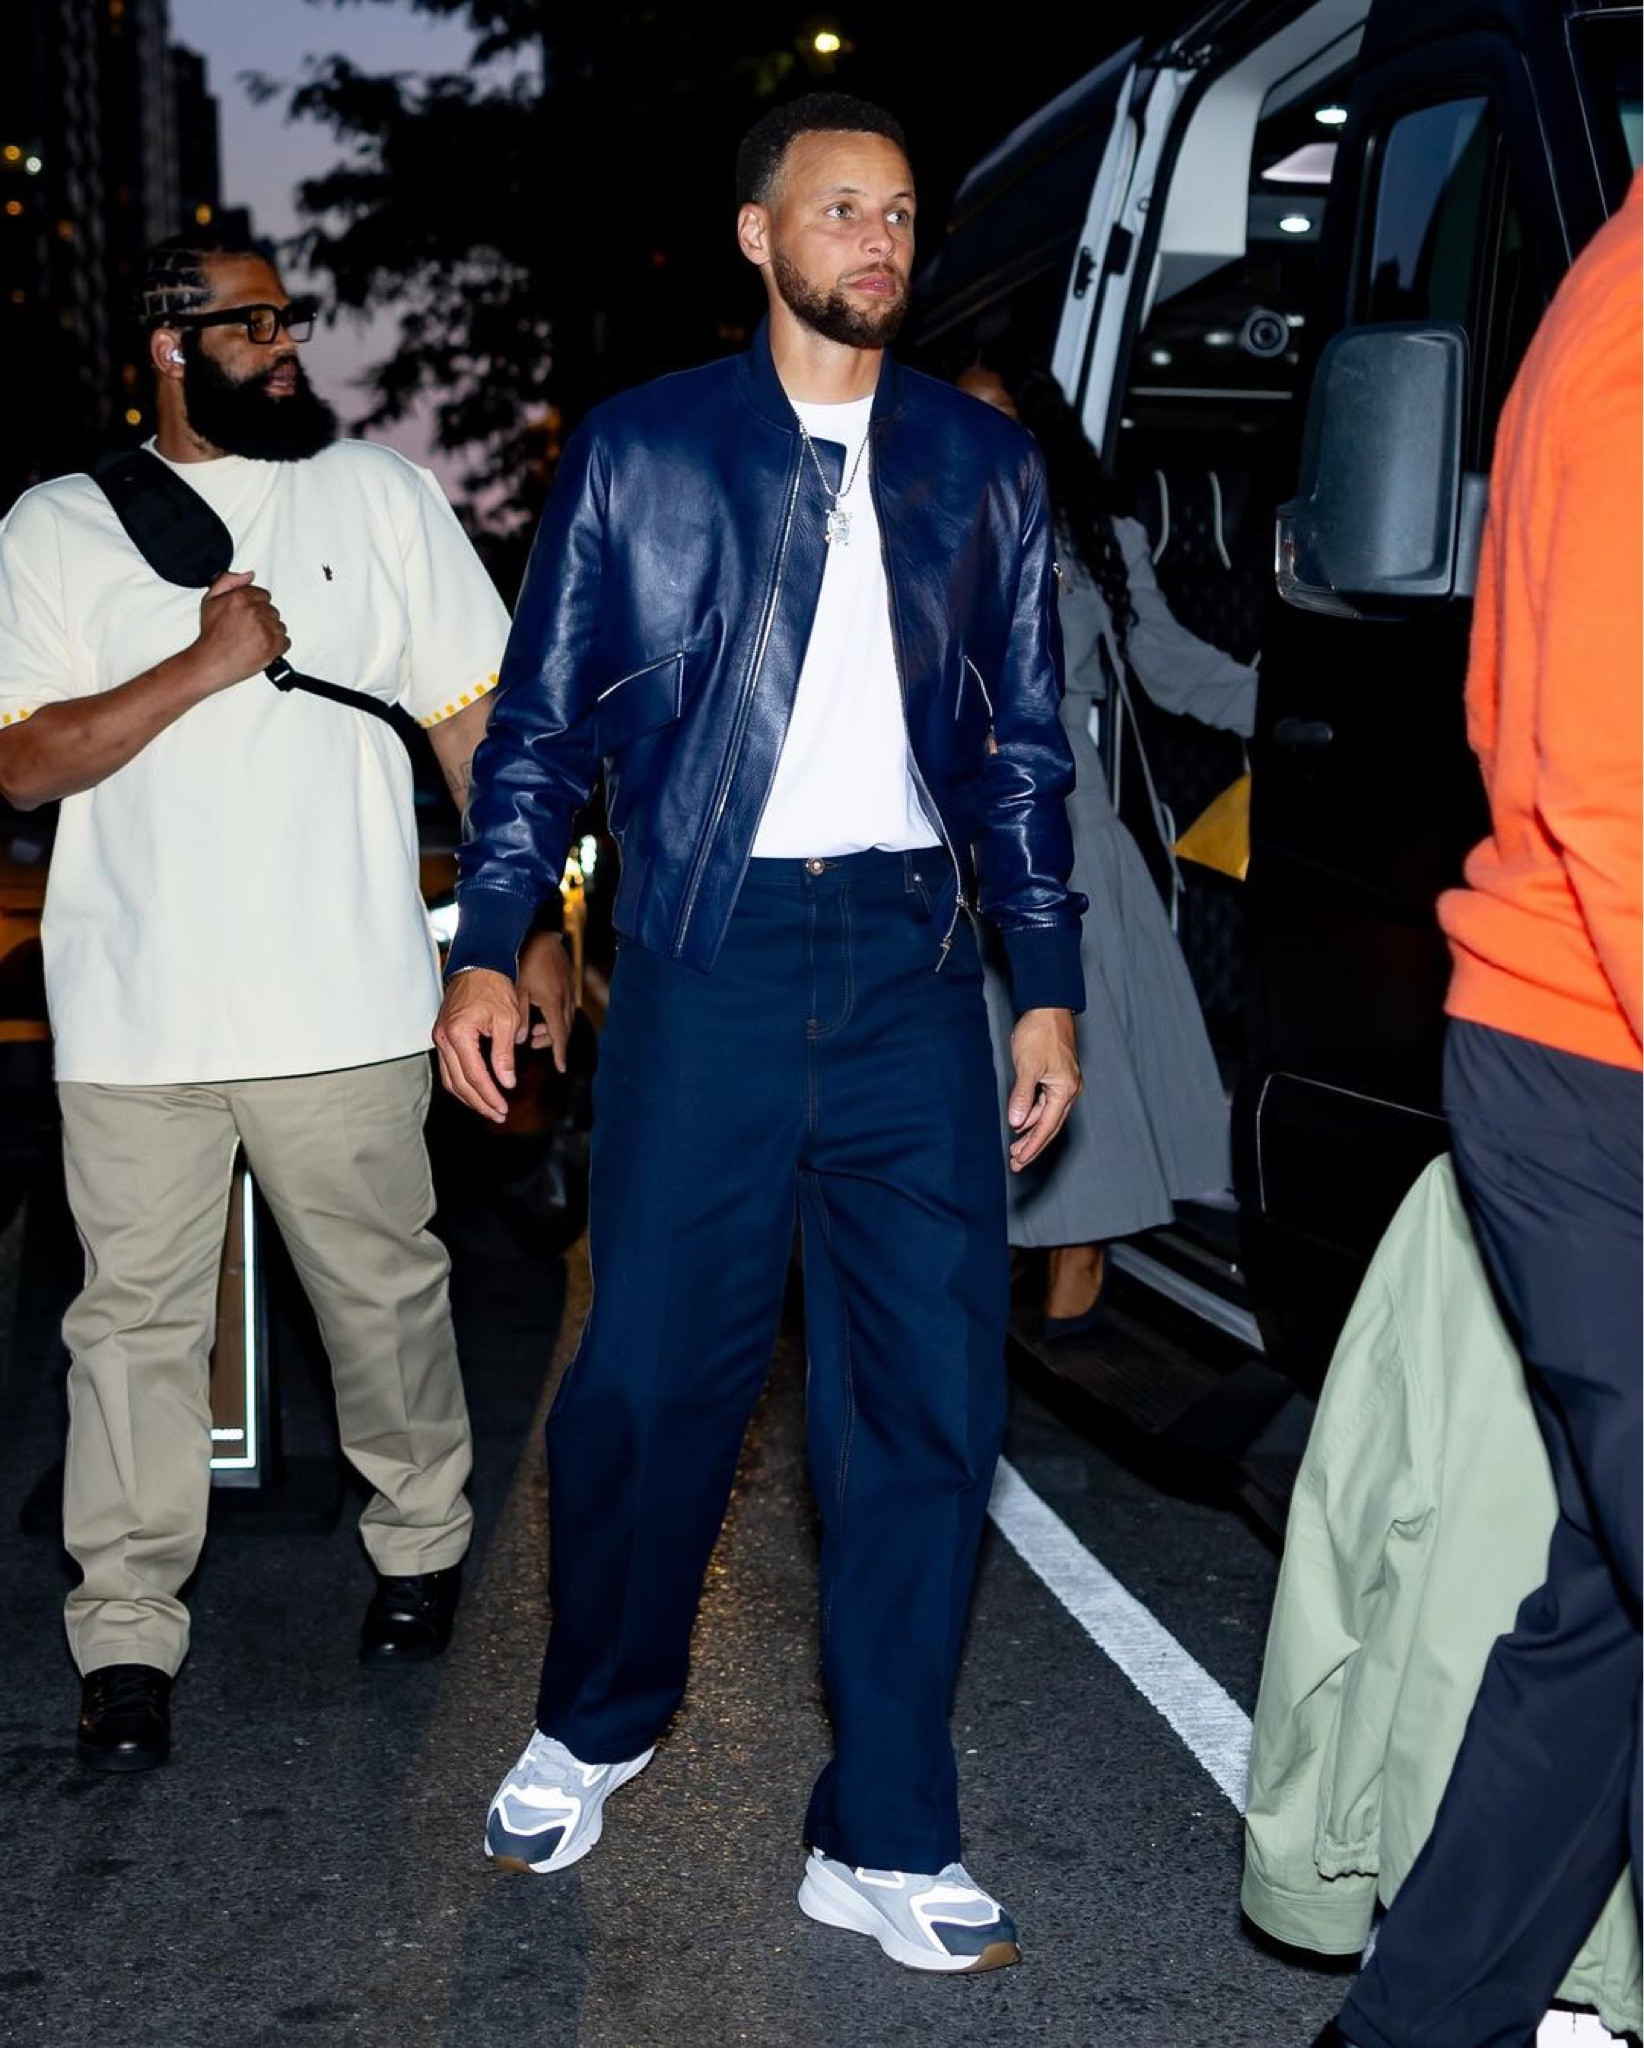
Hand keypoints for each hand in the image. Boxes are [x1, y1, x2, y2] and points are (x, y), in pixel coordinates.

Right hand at [191, 570, 289, 690]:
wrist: (211, 661)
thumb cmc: (211, 635)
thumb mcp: (210, 599)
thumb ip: (229, 581)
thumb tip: (249, 575)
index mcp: (240, 597)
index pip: (263, 595)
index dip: (256, 606)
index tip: (249, 615)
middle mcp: (254, 611)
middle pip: (272, 611)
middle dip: (263, 619)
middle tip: (248, 630)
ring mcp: (265, 629)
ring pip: (279, 626)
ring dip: (270, 633)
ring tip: (253, 640)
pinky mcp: (272, 646)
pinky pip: (285, 642)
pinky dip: (277, 647)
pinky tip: (262, 648)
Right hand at [432, 967, 528, 1122]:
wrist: (480, 963)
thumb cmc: (496, 987)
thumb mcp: (507, 1021)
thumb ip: (504, 1055)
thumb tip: (506, 1083)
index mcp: (458, 1034)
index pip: (473, 1075)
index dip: (489, 1095)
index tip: (503, 1108)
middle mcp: (443, 1038)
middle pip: (458, 1082)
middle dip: (479, 1102)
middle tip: (498, 1114)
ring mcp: (440, 1037)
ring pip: (450, 1078)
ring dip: (469, 1096)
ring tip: (489, 1107)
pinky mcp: (443, 1035)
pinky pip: (449, 1067)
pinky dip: (462, 1081)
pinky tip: (477, 1089)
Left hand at [518, 931, 574, 1071]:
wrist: (538, 933)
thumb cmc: (525, 960)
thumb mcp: (517, 992)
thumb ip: (519, 1018)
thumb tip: (520, 1039)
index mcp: (553, 1004)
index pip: (560, 1036)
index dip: (560, 1053)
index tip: (560, 1067)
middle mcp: (565, 999)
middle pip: (565, 1029)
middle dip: (553, 1041)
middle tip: (535, 1044)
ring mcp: (568, 988)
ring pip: (566, 1017)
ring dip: (553, 1027)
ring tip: (535, 1028)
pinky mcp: (567, 979)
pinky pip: (566, 1004)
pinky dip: (557, 1014)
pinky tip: (543, 1010)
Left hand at [1006, 1007, 1081, 1171]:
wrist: (1048, 1007)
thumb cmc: (1040, 1033)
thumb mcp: (1028, 1066)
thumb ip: (1022, 1096)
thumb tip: (1018, 1122)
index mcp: (1065, 1090)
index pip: (1047, 1126)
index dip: (1032, 1146)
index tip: (1020, 1160)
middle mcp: (1069, 1090)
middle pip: (1050, 1126)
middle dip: (1033, 1145)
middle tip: (1016, 1162)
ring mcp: (1064, 1083)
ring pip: (1047, 1115)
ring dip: (1031, 1131)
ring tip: (1015, 1146)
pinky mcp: (1057, 1077)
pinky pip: (1045, 1103)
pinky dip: (1033, 1115)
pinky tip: (1022, 1121)